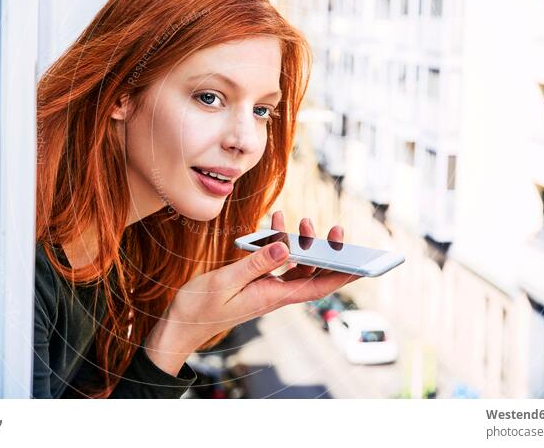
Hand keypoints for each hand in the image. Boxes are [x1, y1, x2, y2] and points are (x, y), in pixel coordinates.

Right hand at [144, 211, 360, 375]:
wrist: (180, 325)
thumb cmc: (199, 306)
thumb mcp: (226, 281)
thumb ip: (256, 263)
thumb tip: (286, 247)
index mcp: (272, 296)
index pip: (316, 286)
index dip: (342, 276)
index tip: (363, 266)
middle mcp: (274, 293)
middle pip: (311, 273)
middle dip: (327, 252)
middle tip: (336, 230)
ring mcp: (265, 288)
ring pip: (295, 265)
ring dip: (302, 243)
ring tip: (302, 219)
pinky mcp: (254, 282)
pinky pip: (275, 261)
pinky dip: (279, 242)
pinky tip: (276, 222)